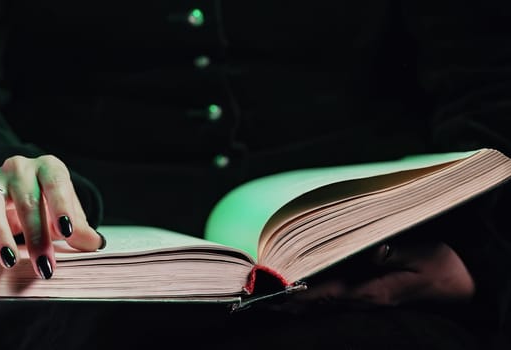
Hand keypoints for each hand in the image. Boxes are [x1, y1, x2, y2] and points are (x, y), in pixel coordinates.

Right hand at [0, 155, 104, 278]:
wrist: (15, 185)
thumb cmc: (46, 201)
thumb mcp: (64, 212)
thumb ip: (79, 227)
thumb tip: (96, 244)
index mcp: (49, 169)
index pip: (57, 186)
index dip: (62, 208)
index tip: (68, 232)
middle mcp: (21, 168)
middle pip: (28, 203)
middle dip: (37, 238)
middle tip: (45, 267)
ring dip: (0, 234)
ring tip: (8, 260)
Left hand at [279, 239, 474, 311]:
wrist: (462, 284)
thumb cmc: (442, 267)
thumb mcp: (424, 255)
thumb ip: (394, 253)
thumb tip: (372, 250)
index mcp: (374, 291)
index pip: (328, 294)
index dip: (301, 293)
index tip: (277, 294)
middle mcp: (365, 299)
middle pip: (319, 302)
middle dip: (290, 300)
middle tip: (261, 298)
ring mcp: (366, 301)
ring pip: (324, 304)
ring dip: (297, 301)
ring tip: (269, 299)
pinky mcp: (369, 297)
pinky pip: (334, 300)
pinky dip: (313, 299)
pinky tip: (297, 297)